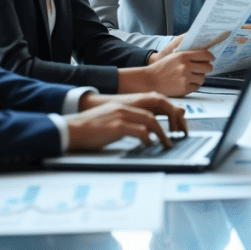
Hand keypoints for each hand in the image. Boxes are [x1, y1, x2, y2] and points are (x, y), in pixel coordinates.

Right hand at [68, 92, 187, 151]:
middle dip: (172, 122)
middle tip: (178, 134)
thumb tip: (145, 131)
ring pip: (151, 121)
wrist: (71, 129)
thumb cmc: (90, 128)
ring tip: (168, 143)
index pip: (154, 104)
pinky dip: (148, 138)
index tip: (176, 125)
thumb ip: (129, 121)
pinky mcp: (117, 126)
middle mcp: (126, 107)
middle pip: (157, 111)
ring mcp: (122, 115)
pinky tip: (150, 144)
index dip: (168, 113)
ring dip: (163, 133)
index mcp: (126, 105)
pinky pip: (140, 131)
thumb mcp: (112, 120)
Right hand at [119, 32, 228, 96]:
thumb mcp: (174, 56)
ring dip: (199, 78)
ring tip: (192, 77)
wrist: (149, 80)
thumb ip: (188, 56)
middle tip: (203, 69)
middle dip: (207, 68)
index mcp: (183, 56)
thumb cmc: (162, 68)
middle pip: (208, 67)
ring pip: (203, 78)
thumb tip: (205, 56)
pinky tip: (186, 83)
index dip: (210, 57)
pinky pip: (196, 87)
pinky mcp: (185, 88)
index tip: (211, 59)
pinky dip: (193, 85)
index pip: (205, 54)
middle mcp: (186, 66)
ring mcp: (186, 78)